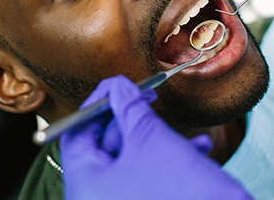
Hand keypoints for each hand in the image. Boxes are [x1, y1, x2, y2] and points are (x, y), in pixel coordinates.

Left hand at [60, 75, 251, 199]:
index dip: (96, 104)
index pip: (76, 134)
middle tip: (147, 97)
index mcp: (85, 186)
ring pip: (130, 158)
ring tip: (181, 128)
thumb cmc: (182, 192)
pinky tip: (198, 147)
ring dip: (157, 137)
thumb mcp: (150, 138)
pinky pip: (147, 175)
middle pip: (103, 144)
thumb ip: (128, 106)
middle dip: (130, 118)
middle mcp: (97, 198)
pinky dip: (168, 158)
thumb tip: (118, 86)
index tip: (117, 87)